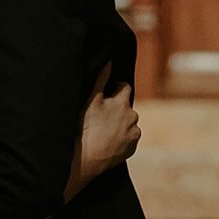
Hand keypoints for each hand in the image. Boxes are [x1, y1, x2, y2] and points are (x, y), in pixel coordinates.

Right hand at [70, 65, 139, 196]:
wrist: (84, 159)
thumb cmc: (84, 127)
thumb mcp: (91, 100)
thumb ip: (101, 78)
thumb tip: (109, 60)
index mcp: (123, 102)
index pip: (124, 87)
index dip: (114, 89)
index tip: (105, 97)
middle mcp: (132, 116)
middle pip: (126, 107)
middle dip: (117, 109)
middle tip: (101, 117)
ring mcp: (133, 133)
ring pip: (128, 123)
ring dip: (120, 124)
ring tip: (103, 132)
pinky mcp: (132, 148)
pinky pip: (129, 139)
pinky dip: (122, 138)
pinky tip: (108, 141)